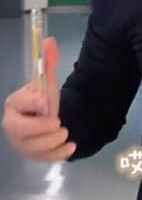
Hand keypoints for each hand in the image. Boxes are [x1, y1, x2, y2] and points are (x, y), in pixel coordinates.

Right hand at [1, 37, 76, 161]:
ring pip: (31, 148)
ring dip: (51, 142)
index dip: (30, 103)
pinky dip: (58, 155)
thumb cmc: (45, 101)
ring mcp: (21, 143)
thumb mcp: (48, 82)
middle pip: (18, 130)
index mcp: (15, 104)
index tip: (44, 101)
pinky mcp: (32, 156)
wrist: (50, 119)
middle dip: (39, 128)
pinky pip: (43, 159)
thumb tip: (49, 39)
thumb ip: (48, 62)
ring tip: (66, 132)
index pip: (17, 104)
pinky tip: (70, 147)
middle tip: (58, 124)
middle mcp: (13, 125)